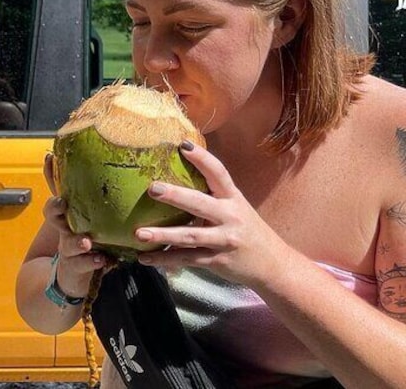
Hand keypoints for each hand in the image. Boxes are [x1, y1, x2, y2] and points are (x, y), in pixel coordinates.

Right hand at [42, 153, 110, 297]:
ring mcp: (67, 248)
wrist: (70, 277)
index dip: (50, 174)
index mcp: (68, 214)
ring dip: (76, 241)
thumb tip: (116, 168)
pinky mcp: (74, 267)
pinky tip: (103, 259)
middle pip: (53, 214)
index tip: (49, 159)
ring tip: (86, 241)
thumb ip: (100, 200)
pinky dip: (91, 261)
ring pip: (67, 243)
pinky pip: (81, 264)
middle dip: (55, 207)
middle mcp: (64, 229)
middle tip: (61, 202)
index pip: (57, 190)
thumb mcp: (92, 219)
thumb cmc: (86, 241)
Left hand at [133, 142, 290, 287]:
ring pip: (190, 236)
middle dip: (175, 196)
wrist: (273, 265)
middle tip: (152, 188)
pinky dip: (165, 259)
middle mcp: (230, 216)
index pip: (218, 173)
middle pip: (200, 203)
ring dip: (163, 235)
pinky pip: (187, 259)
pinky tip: (144, 258)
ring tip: (139, 233)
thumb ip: (213, 196)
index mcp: (233, 198)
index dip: (202, 158)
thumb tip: (177, 178)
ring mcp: (224, 240)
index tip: (182, 145)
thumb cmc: (247, 231)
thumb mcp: (236, 208)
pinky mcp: (217, 261)